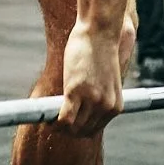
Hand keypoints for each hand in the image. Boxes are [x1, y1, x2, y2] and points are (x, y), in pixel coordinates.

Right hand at [58, 20, 128, 135]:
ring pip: (72, 128)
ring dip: (58, 127)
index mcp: (116, 106)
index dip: (77, 129)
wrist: (100, 32)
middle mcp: (106, 106)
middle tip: (54, 122)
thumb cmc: (101, 52)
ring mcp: (92, 100)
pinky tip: (47, 117)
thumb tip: (81, 111)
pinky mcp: (76, 91)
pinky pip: (64, 118)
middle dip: (67, 130)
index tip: (66, 124)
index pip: (93, 130)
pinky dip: (53, 122)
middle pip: (82, 132)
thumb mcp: (106, 81)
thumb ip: (99, 97)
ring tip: (49, 118)